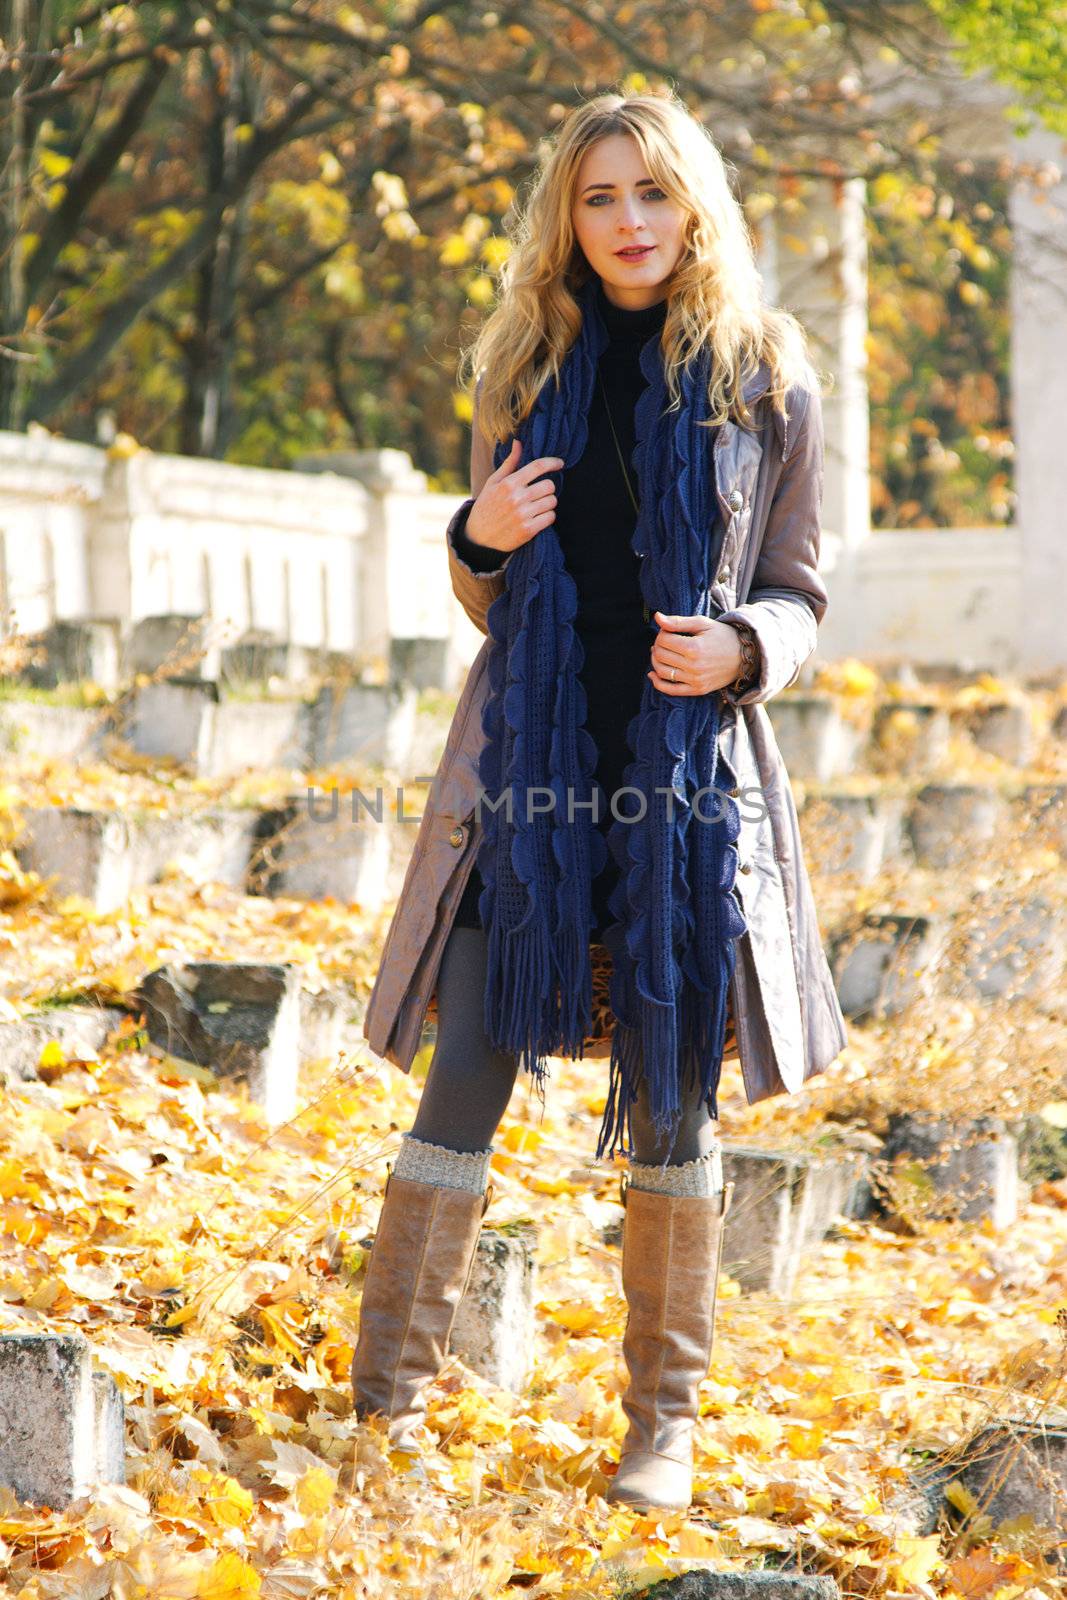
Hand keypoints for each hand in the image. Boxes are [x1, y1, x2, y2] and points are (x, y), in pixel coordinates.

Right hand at [465, 439, 564, 553]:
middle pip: (549, 485)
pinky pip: (550, 517)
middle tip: (541, 493)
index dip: (552, 463)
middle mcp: (517, 498)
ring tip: (537, 506)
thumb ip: (509, 463)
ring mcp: (523, 515)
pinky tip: (538, 517)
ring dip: (548, 503)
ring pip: (552, 502)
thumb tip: (518, 443)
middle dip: (548, 488)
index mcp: (509, 483)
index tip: (560, 463)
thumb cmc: (487, 506)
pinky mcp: (528, 530)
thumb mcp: (493, 482)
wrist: (479, 537)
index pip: (537, 467)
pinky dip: (548, 517)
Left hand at [647, 610, 743, 694]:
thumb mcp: (703, 623)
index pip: (663, 640)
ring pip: (662, 671)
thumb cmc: (723, 636)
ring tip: (661, 653)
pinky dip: (658, 683)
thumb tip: (657, 617)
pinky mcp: (697, 690)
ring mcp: (695, 680)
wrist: (744, 657)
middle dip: (657, 645)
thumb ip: (678, 621)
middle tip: (664, 641)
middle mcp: (693, 666)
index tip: (668, 631)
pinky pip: (670, 690)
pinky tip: (653, 674)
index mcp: (694, 647)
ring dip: (655, 661)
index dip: (661, 633)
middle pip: (660, 655)